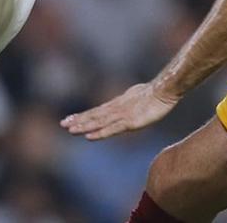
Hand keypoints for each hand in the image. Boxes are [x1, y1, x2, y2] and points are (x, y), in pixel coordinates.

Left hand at [60, 81, 179, 139]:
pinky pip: (111, 129)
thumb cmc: (153, 94)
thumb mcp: (136, 98)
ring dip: (83, 126)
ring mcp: (121, 115)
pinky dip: (99, 133)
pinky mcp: (129, 122)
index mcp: (117, 104)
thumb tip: (123, 105)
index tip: (69, 119)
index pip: (96, 111)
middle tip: (62, 124)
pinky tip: (89, 137)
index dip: (82, 116)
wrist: (164, 91)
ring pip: (98, 122)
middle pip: (94, 115)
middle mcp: (116, 109)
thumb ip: (127, 103)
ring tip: (70, 130)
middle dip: (78, 120)